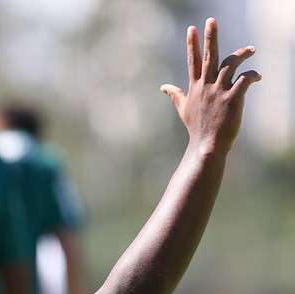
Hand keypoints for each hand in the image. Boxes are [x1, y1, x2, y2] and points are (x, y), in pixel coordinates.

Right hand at [160, 18, 260, 154]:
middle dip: (209, 38)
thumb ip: (175, 95)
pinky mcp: (232, 99)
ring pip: (231, 65)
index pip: (193, 61)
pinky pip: (244, 80)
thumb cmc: (196, 128)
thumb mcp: (183, 109)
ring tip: (251, 49)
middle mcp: (206, 86)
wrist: (206, 145)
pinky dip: (252, 76)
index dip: (192, 44)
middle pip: (208, 56)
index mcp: (195, 87)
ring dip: (241, 54)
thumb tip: (163, 87)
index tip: (192, 28)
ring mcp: (219, 92)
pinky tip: (257, 76)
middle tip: (211, 21)